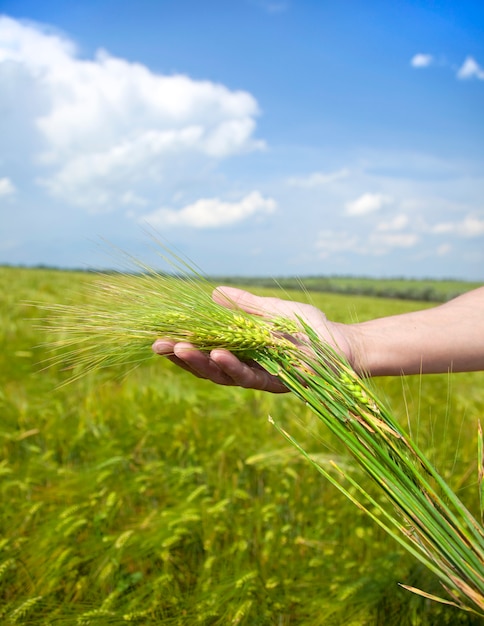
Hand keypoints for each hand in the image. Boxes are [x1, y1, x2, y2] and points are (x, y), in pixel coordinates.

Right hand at [152, 287, 351, 392]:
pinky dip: (233, 366)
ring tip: (181, 349)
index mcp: (241, 350)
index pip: (205, 350)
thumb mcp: (271, 310)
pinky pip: (250, 377)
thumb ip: (245, 305)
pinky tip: (220, 353)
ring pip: (223, 375)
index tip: (159, 336)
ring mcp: (259, 377)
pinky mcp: (276, 383)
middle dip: (183, 356)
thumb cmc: (308, 327)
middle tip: (159, 345)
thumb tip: (214, 292)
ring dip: (202, 362)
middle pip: (207, 366)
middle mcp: (245, 367)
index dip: (182, 345)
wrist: (342, 343)